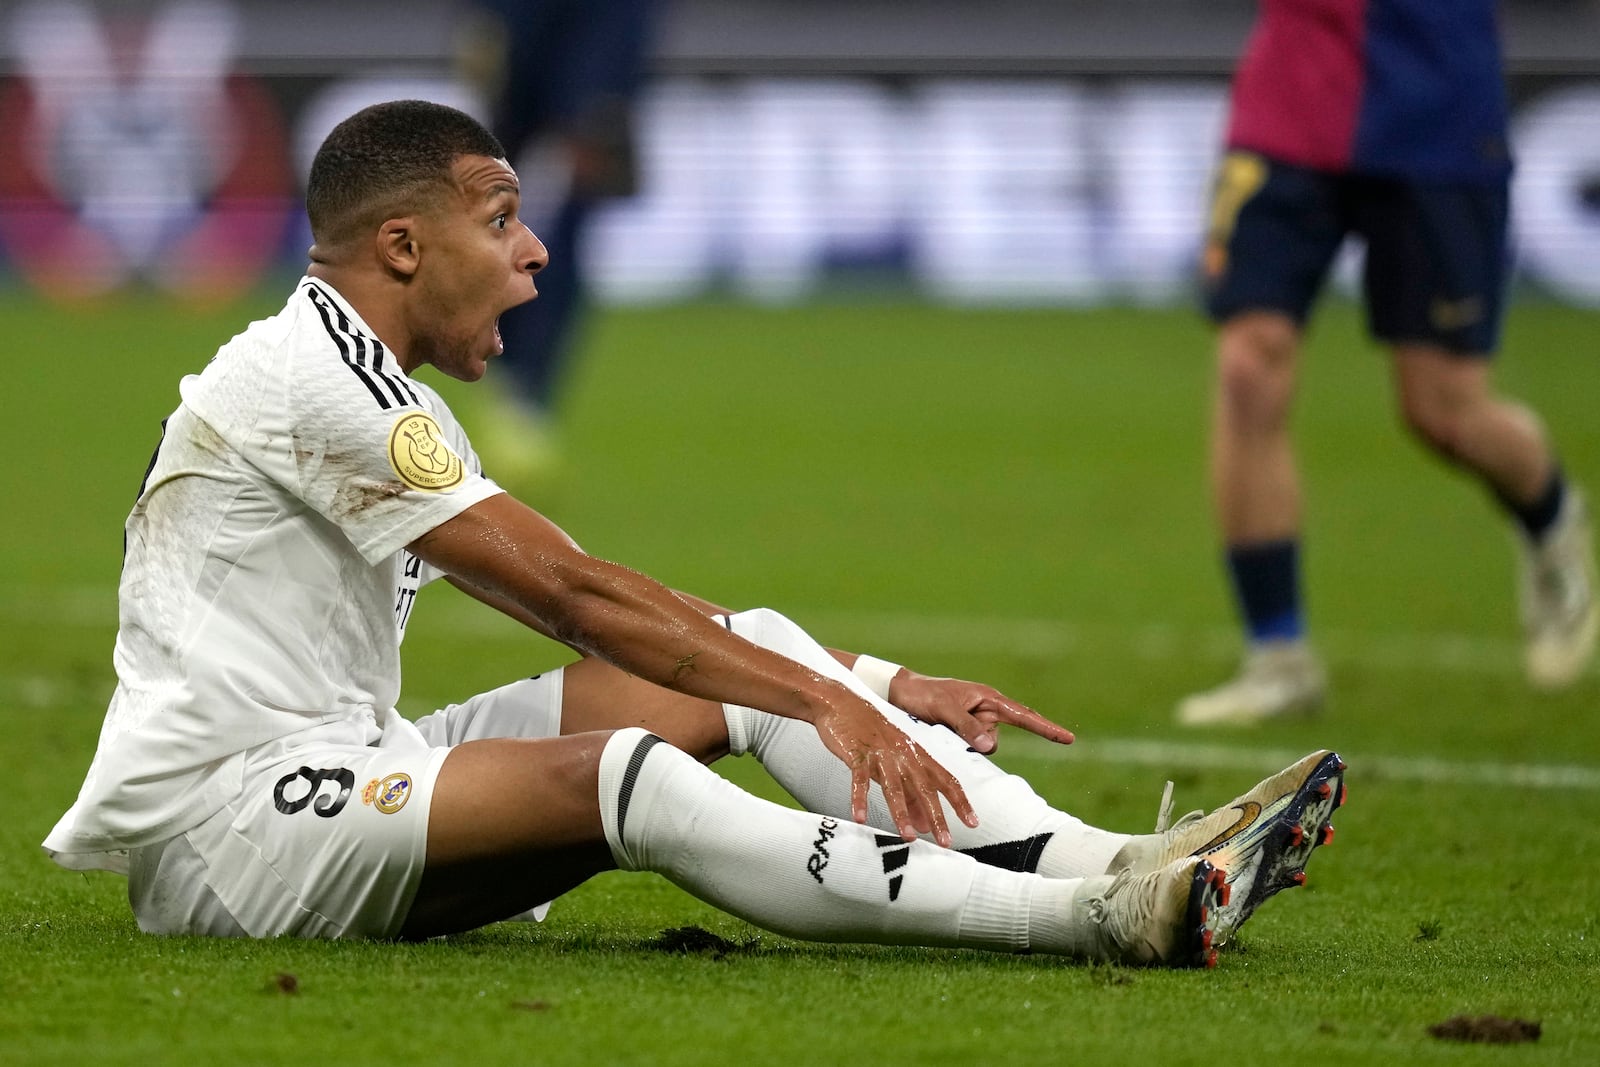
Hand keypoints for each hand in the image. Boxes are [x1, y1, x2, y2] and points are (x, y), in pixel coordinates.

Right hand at [810, 688, 978, 846]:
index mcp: (917, 754)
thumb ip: (910, 793)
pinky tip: (860, 817)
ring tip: (908, 837)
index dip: (960, 802)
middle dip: (936, 816)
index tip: (972, 822)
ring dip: (902, 813)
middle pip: (925, 787)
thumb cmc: (871, 733)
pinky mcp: (857, 753)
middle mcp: (903, 754)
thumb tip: (924, 824)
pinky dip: (859, 798)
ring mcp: (880, 753)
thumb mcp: (895, 761)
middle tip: (945, 840)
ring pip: (894, 786)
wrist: (843, 703)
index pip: (946, 780)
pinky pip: (860, 779)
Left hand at [888, 672, 1073, 754]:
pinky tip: (937, 736)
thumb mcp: (944, 708)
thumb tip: (990, 745)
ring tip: (937, 727)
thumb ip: (967, 726)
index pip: (1024, 716)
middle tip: (947, 726)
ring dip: (961, 745)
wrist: (897, 694)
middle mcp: (985, 712)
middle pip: (995, 740)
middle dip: (976, 742)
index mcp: (988, 698)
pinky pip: (967, 751)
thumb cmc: (922, 695)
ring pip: (980, 749)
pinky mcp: (961, 736)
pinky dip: (955, 748)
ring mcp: (973, 725)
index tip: (1069, 739)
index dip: (1046, 729)